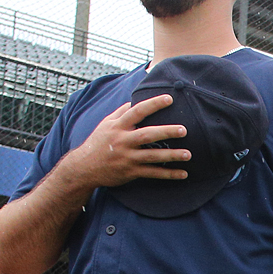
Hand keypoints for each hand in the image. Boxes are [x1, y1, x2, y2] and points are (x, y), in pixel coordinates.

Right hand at [67, 94, 191, 187]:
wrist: (84, 168)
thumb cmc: (98, 143)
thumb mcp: (106, 124)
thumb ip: (121, 112)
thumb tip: (134, 100)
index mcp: (118, 126)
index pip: (137, 111)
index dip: (153, 104)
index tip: (170, 99)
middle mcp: (123, 141)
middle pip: (147, 135)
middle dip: (166, 131)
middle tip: (184, 130)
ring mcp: (128, 158)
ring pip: (152, 156)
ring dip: (171, 155)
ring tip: (188, 154)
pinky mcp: (131, 172)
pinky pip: (152, 173)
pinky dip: (168, 174)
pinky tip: (183, 174)